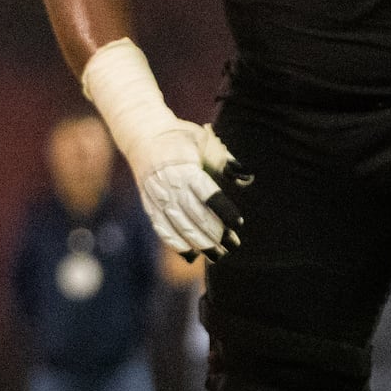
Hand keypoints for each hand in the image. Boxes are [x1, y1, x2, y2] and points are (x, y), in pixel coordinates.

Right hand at [123, 119, 246, 260]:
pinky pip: (162, 228)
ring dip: (199, 243)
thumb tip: (247, 179)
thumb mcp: (205, 141)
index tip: (239, 223)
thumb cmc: (181, 138)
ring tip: (218, 255)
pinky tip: (191, 255)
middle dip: (215, 233)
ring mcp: (157, 197)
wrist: (142, 135)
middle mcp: (169, 185)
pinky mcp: (150, 205)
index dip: (223, 210)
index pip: (206, 194)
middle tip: (234, 245)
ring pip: (179, 226)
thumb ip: (226, 161)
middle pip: (194, 215)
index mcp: (184, 168)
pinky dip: (175, 243)